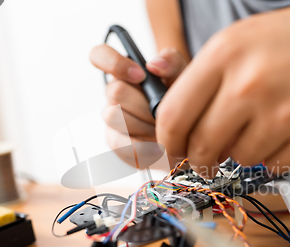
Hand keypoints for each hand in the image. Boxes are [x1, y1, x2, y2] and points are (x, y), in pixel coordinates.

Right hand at [89, 46, 187, 167]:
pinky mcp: (116, 141)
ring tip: (165, 130)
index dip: (114, 63)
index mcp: (127, 71)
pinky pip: (120, 143)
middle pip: (115, 91)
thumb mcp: (184, 76)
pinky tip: (159, 148)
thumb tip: (154, 63)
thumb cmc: (183, 99)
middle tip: (164, 112)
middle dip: (144, 103)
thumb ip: (172, 62)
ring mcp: (113, 117)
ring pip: (115, 117)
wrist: (188, 132)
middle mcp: (115, 92)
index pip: (100, 55)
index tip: (140, 75)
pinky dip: (143, 146)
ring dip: (144, 125)